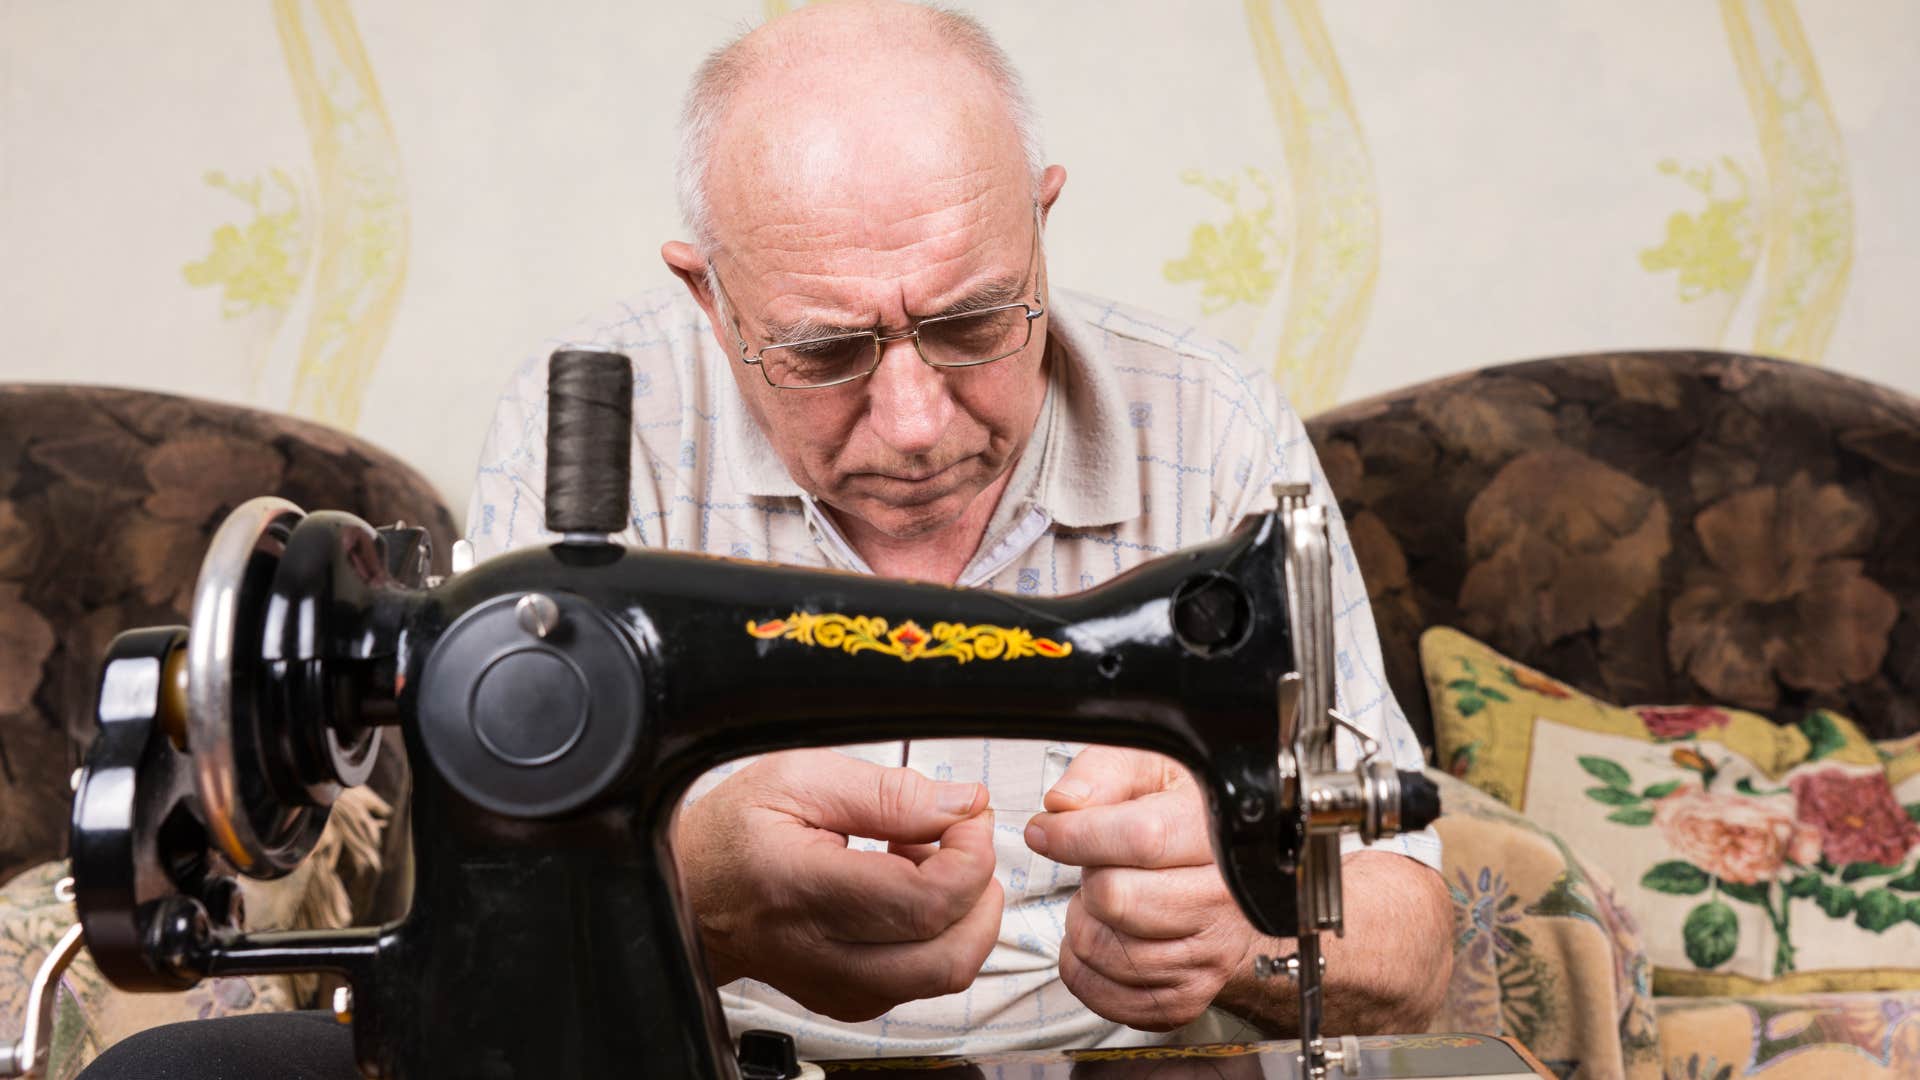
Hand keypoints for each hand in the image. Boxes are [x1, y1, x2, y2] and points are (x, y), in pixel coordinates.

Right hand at [672, 749, 1003, 1020]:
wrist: (688, 891)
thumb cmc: (733, 833)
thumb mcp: (799, 780)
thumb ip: (888, 793)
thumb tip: (963, 806)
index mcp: (802, 890)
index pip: (924, 902)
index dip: (970, 858)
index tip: (967, 817)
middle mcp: (820, 954)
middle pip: (948, 956)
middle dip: (980, 893)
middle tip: (961, 841)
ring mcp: (837, 987)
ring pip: (944, 974)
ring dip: (960, 914)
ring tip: (925, 860)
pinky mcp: (849, 999)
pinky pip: (923, 980)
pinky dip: (938, 934)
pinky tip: (906, 890)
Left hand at [1023, 746, 1256, 1030]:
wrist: (1232, 889)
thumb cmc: (1183, 821)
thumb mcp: (1153, 771)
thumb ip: (1105, 772)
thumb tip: (1062, 804)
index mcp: (1217, 835)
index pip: (1142, 838)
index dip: (1077, 835)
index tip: (1043, 830)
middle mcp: (1223, 900)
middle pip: (1116, 899)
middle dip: (1087, 880)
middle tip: (1099, 866)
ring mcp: (1208, 956)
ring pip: (1104, 950)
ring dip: (1084, 924)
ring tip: (1107, 900)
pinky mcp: (1186, 998)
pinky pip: (1105, 995)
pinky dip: (1084, 968)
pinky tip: (1103, 936)